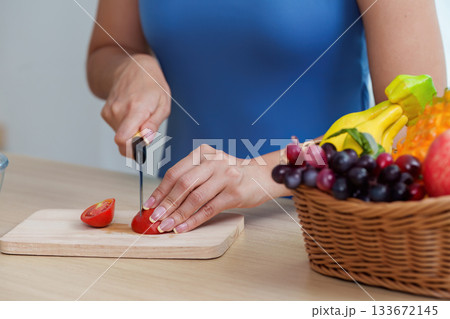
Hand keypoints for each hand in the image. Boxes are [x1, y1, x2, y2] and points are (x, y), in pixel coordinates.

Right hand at [101, 54, 170, 155]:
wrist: (132, 67)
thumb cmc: (152, 84)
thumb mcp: (163, 103)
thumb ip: (154, 124)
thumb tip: (146, 140)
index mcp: (136, 108)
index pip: (123, 139)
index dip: (132, 150)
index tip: (143, 149)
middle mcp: (119, 111)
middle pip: (123, 143)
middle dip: (136, 143)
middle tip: (147, 132)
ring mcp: (109, 112)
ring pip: (121, 137)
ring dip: (132, 134)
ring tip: (140, 118)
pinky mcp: (105, 114)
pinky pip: (117, 130)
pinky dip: (126, 128)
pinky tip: (132, 115)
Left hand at [144, 144, 275, 232]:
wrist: (263, 176)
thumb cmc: (231, 174)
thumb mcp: (210, 168)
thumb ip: (191, 178)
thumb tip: (163, 201)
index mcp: (203, 153)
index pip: (175, 172)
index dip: (159, 191)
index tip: (148, 205)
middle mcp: (213, 162)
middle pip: (183, 184)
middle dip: (166, 204)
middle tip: (153, 218)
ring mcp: (226, 176)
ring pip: (195, 198)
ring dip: (177, 215)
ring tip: (165, 226)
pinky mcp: (235, 193)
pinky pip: (209, 209)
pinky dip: (194, 220)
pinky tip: (183, 228)